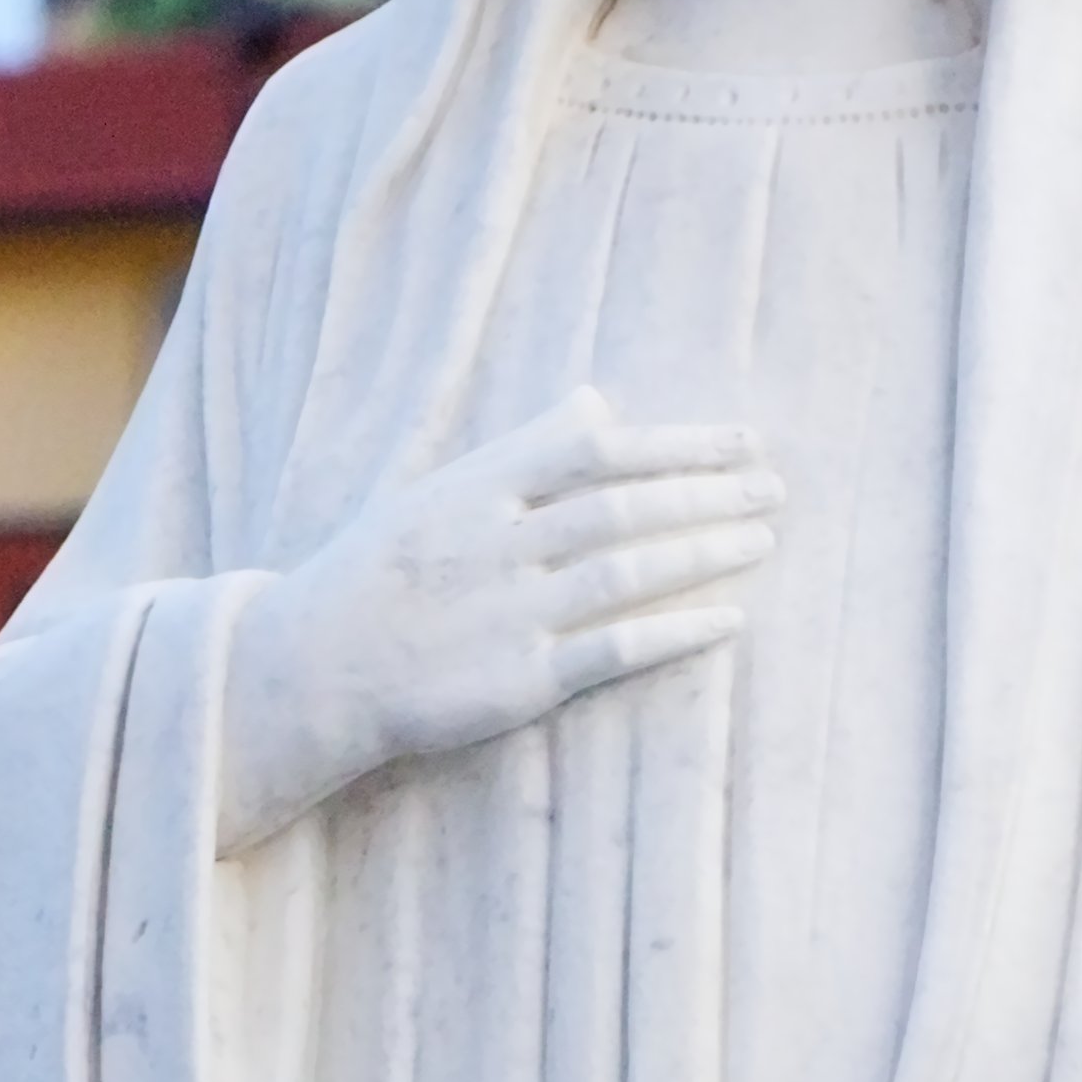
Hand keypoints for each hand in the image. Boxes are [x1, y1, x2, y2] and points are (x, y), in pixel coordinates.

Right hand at [216, 388, 780, 849]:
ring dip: (702, 552)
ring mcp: (507, 614)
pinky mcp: (517, 682)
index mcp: (475, 490)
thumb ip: (524, 451)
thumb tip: (598, 400)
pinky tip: (729, 619)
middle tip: (773, 486)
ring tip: (762, 538)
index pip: (594, 450)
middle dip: (706, 493)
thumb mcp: (436, 494)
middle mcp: (495, 545)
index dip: (676, 444)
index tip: (743, 439)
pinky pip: (613, 650)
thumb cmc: (377, 577)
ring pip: (625, 571)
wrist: (307, 674)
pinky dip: (674, 632)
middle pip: (621, 507)